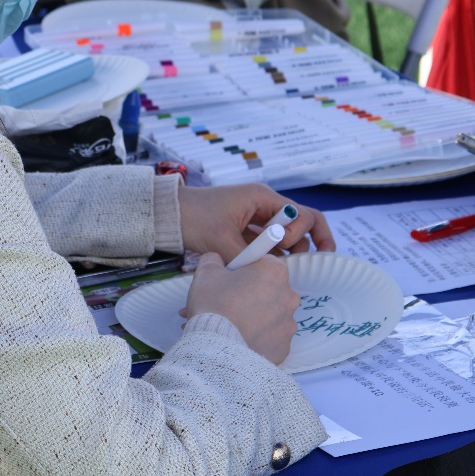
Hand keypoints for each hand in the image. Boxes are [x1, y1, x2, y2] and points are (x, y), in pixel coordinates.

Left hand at [177, 183, 334, 259]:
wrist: (168, 215)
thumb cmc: (194, 219)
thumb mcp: (222, 241)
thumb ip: (249, 258)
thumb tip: (269, 276)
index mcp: (264, 199)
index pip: (304, 214)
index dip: (303, 235)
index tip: (284, 249)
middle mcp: (265, 205)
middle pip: (302, 222)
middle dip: (305, 244)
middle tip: (298, 264)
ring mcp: (256, 217)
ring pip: (286, 235)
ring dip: (287, 252)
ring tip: (276, 269)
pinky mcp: (246, 230)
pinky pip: (269, 243)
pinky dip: (271, 256)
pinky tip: (265, 271)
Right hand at [183, 252, 299, 363]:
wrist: (217, 349)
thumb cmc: (214, 304)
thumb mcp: (206, 271)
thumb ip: (214, 259)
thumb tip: (216, 260)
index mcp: (275, 272)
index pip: (261, 263)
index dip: (242, 270)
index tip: (229, 280)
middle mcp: (289, 296)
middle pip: (267, 289)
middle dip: (248, 294)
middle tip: (225, 304)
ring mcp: (289, 324)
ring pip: (269, 315)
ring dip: (252, 317)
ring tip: (229, 325)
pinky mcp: (284, 347)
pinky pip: (269, 338)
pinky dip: (256, 338)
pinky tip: (238, 340)